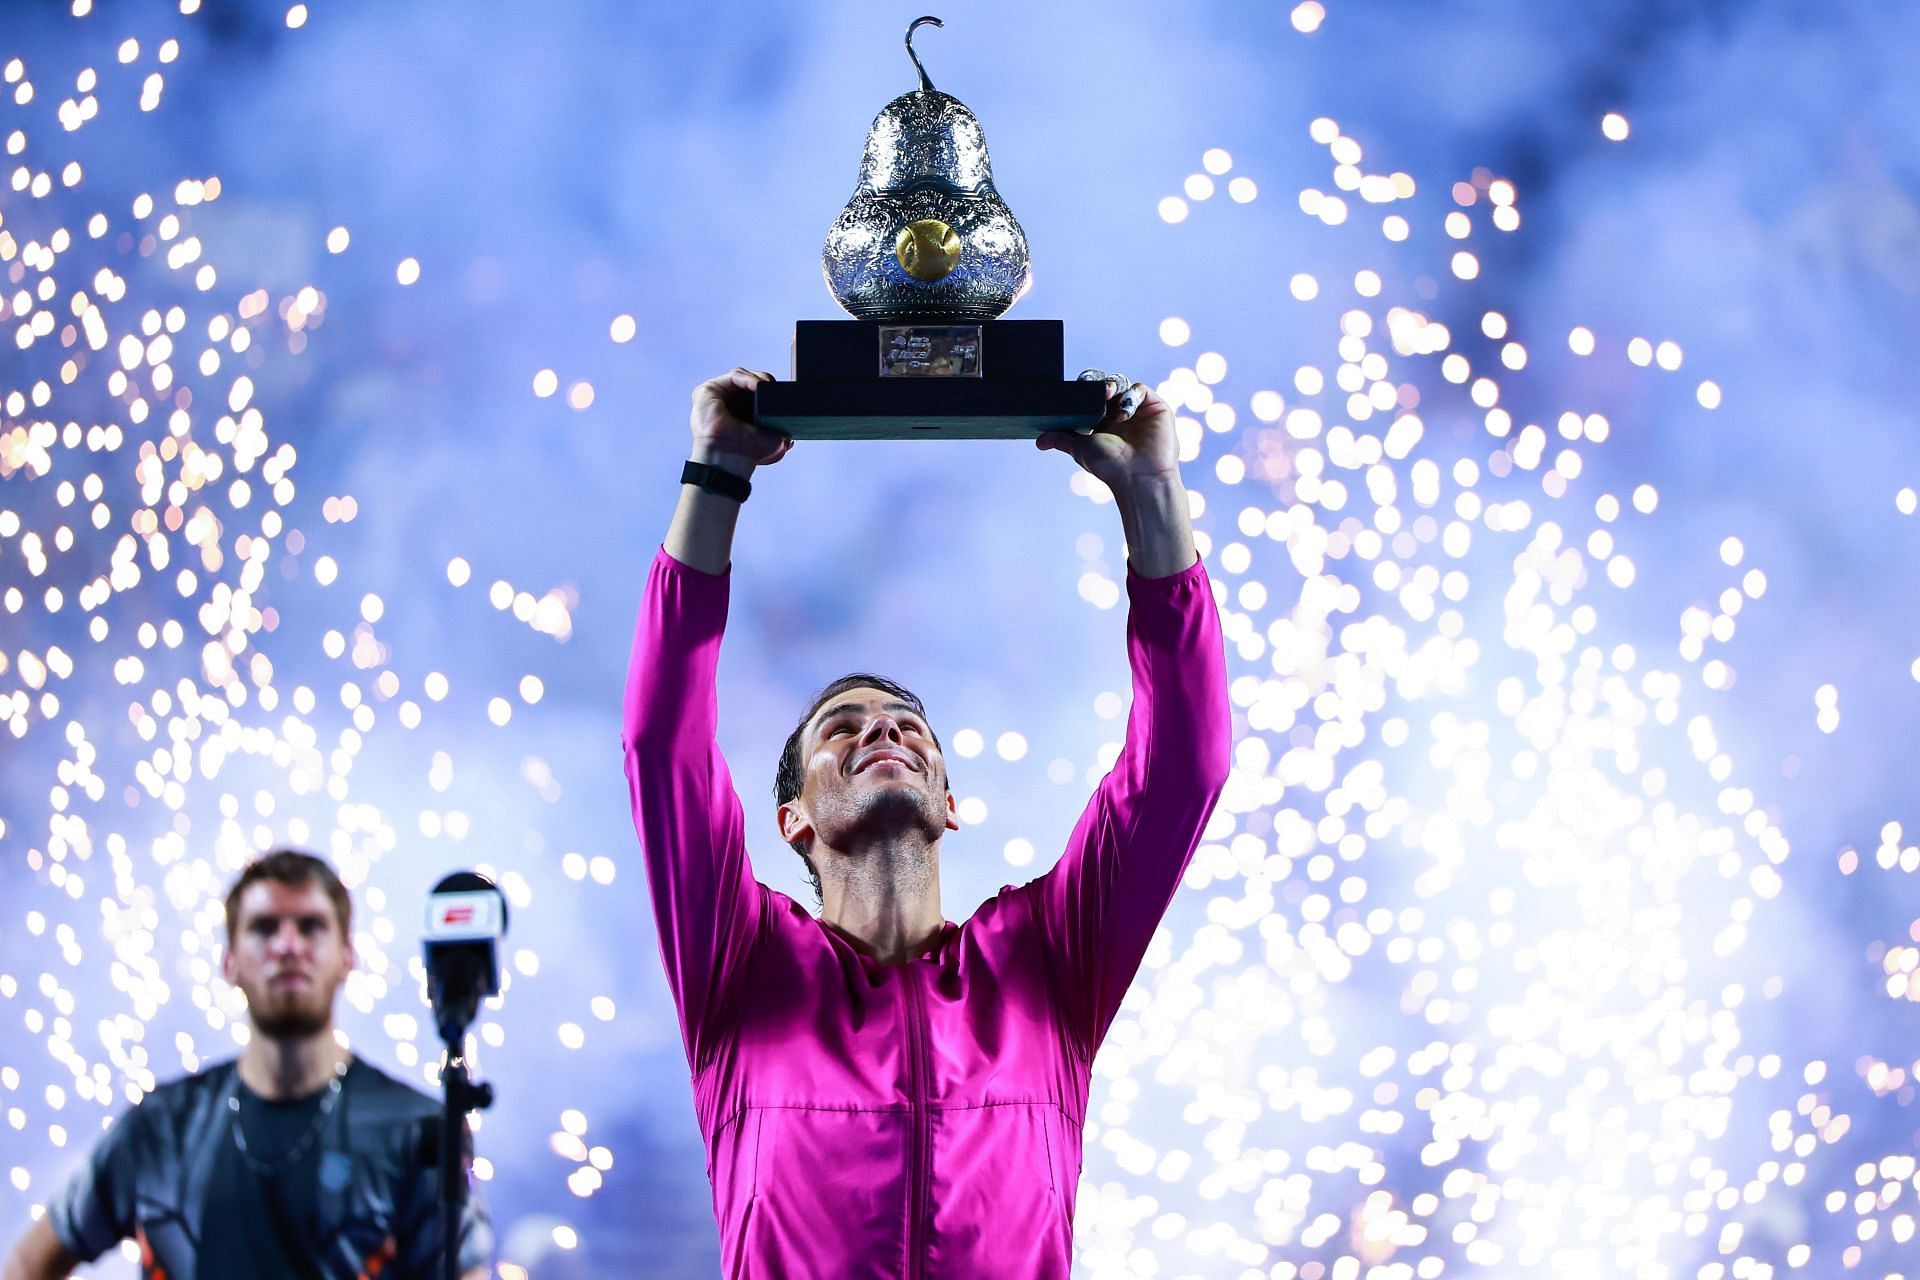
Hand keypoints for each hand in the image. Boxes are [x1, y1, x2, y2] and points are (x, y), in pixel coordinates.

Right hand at [690, 368, 793, 476]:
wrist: (730, 458)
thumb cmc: (750, 454)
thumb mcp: (778, 441)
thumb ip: (785, 429)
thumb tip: (794, 421)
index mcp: (744, 414)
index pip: (761, 394)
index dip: (773, 392)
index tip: (785, 397)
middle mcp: (730, 404)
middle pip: (752, 383)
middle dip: (768, 383)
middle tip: (778, 390)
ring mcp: (719, 396)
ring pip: (744, 377)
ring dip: (760, 379)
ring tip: (768, 388)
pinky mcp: (708, 390)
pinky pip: (734, 376)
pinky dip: (748, 378)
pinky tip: (759, 386)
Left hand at [1035, 371, 1179, 488]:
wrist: (1138, 478)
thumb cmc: (1110, 467)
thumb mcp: (1080, 449)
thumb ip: (1061, 439)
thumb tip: (1039, 442)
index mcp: (1103, 422)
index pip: (1091, 396)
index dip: (1083, 389)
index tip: (1075, 391)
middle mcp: (1120, 414)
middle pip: (1106, 385)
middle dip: (1097, 383)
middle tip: (1094, 390)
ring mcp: (1138, 410)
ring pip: (1123, 383)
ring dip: (1112, 386)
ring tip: (1107, 395)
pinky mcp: (1155, 408)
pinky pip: (1140, 390)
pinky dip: (1130, 396)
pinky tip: (1123, 414)